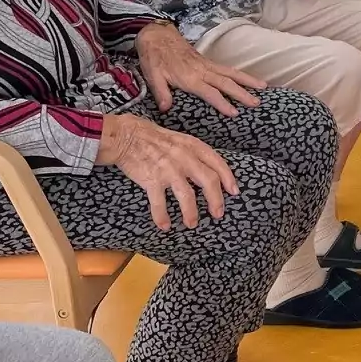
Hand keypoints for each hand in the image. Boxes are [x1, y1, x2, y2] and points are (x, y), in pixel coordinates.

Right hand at [98, 113, 237, 230]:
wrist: (126, 136)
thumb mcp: (180, 139)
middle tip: (218, 214)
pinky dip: (162, 216)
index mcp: (193, 146)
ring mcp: (168, 170)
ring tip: (192, 224)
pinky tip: (165, 225)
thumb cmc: (154, 138)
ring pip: (187, 196)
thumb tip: (209, 171)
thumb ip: (195, 154)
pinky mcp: (152, 180)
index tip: (234, 191)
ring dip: (191, 213)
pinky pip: (159, 203)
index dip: (229, 179)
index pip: (218, 163)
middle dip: (216, 200)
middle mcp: (185, 158)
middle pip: (209, 182)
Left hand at [135, 23, 264, 115]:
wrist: (157, 35)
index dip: (222, 102)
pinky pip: (227, 68)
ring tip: (263, 87)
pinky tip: (248, 80)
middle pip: (226, 82)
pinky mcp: (207, 61)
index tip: (234, 113)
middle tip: (256, 102)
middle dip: (242, 93)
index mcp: (189, 77)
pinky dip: (240, 74)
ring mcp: (206, 64)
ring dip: (247, 80)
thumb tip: (165, 109)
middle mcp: (202, 70)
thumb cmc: (154, 57)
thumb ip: (160, 92)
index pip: (209, 92)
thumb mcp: (152, 75)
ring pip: (231, 72)